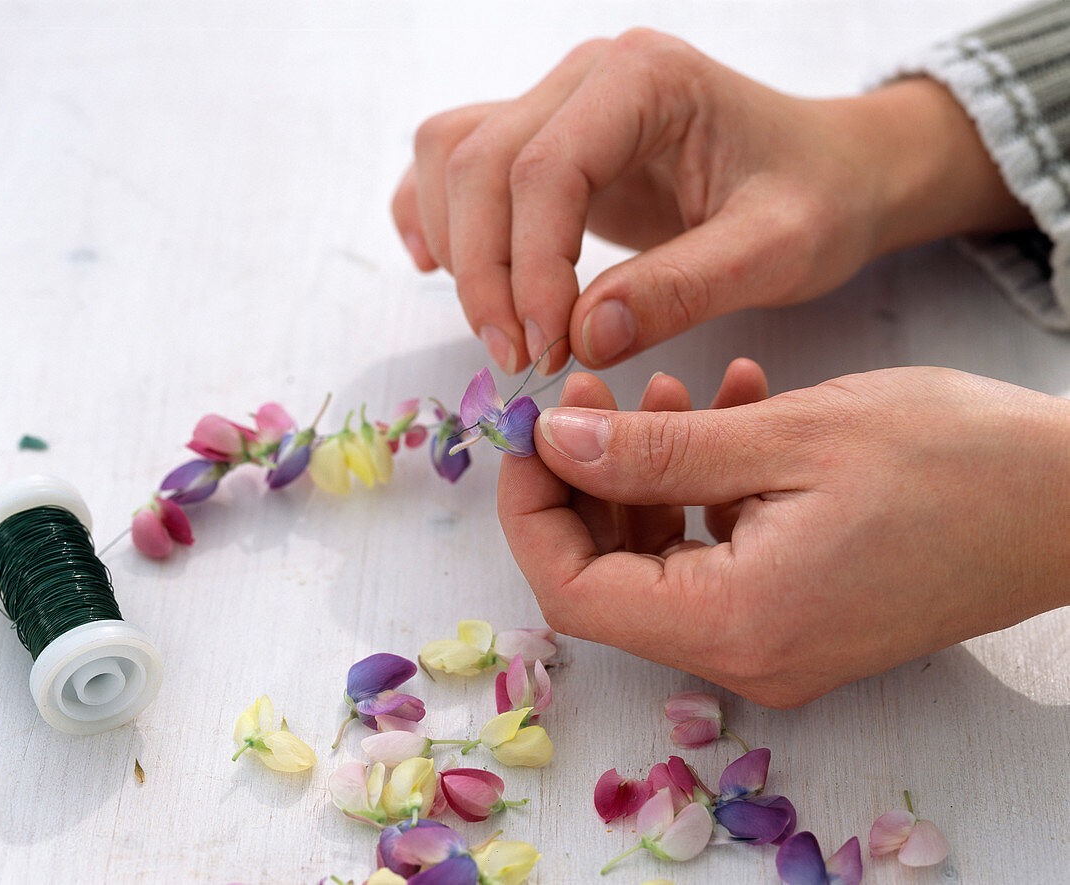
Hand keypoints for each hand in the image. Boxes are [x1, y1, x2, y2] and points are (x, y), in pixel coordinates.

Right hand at [394, 30, 1028, 374]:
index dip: (528, 267)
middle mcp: (587, 77)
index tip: (545, 350)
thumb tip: (581, 337)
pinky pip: (455, 162)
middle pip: (478, 161)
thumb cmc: (816, 200)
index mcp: (646, 80)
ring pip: (451, 157)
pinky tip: (442, 269)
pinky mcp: (546, 142)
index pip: (546, 168)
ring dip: (456, 250)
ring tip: (500, 331)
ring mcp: (559, 103)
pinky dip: (435, 215)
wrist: (830, 172)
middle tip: (519, 360)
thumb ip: (681, 290)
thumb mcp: (775, 251)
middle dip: (484, 272)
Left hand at [497, 364, 1069, 706]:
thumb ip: (654, 449)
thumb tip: (552, 442)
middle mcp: (748, 654)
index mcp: (735, 625)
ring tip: (671, 388)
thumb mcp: (786, 436)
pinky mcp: (802, 612)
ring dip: (648, 472)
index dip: (532, 508)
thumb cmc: (954, 460)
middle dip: (587, 479)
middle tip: (592, 391)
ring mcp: (776, 640)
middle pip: (611, 578)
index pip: (572, 592)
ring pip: (662, 559)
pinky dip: (705, 486)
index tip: (531, 428)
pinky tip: (734, 413)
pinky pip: (719, 552)